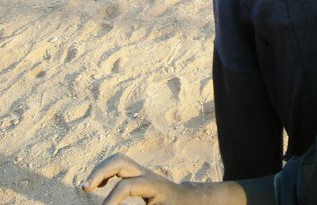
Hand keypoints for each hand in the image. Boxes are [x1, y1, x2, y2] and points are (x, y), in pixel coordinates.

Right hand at [81, 153, 195, 204]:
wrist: (187, 200)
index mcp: (153, 185)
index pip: (126, 186)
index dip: (111, 200)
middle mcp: (146, 174)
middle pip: (120, 161)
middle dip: (100, 172)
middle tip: (85, 188)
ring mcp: (142, 171)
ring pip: (118, 160)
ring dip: (100, 170)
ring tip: (86, 187)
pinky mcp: (138, 174)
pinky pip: (119, 166)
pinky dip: (105, 172)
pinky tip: (98, 186)